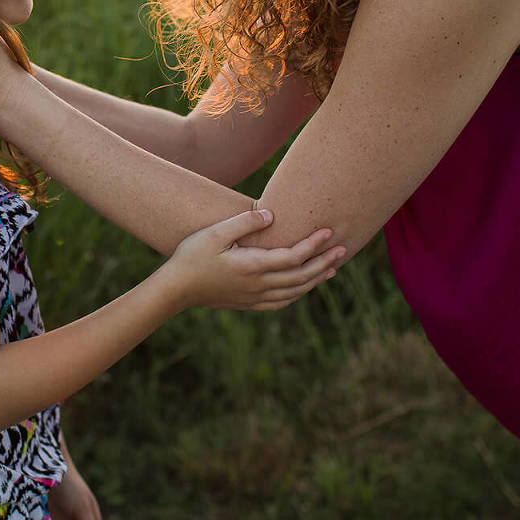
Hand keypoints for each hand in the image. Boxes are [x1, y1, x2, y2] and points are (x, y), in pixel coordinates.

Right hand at [164, 209, 343, 310]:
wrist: (177, 289)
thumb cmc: (192, 256)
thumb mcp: (215, 233)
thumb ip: (244, 222)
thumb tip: (272, 215)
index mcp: (253, 266)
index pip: (293, 257)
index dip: (313, 245)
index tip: (328, 232)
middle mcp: (258, 285)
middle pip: (301, 276)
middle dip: (323, 262)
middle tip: (342, 250)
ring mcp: (254, 297)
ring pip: (294, 291)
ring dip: (315, 280)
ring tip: (331, 269)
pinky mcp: (248, 303)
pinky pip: (281, 302)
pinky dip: (298, 294)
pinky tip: (304, 288)